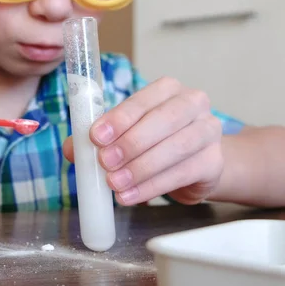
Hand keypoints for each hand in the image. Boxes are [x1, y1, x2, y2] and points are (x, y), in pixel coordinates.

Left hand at [63, 76, 223, 204]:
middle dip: (131, 142)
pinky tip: (130, 196)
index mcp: (167, 90)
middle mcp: (192, 103)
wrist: (195, 163)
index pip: (142, 100)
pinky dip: (153, 187)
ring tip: (114, 184)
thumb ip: (96, 139)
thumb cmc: (154, 142)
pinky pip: (183, 173)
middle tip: (105, 162)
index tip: (96, 137)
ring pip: (177, 147)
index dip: (119, 118)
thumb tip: (71, 148)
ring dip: (141, 168)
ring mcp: (208, 131)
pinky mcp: (213, 161)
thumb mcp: (124, 135)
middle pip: (164, 119)